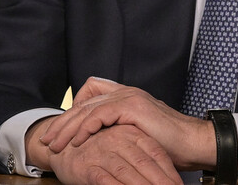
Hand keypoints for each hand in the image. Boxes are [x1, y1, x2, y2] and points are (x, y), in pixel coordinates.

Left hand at [40, 77, 216, 170]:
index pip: (90, 92)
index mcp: (127, 96)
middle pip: (83, 102)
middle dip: (62, 122)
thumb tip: (99, 143)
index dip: (73, 109)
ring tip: (54, 145)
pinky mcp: (132, 106)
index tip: (61, 130)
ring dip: (67, 128)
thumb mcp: (137, 135)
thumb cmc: (168, 145)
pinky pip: (98, 115)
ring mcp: (129, 97)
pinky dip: (84, 129)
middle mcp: (126, 92)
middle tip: (46, 140)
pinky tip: (75, 142)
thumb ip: (119, 130)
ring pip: (86, 109)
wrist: (191, 144)